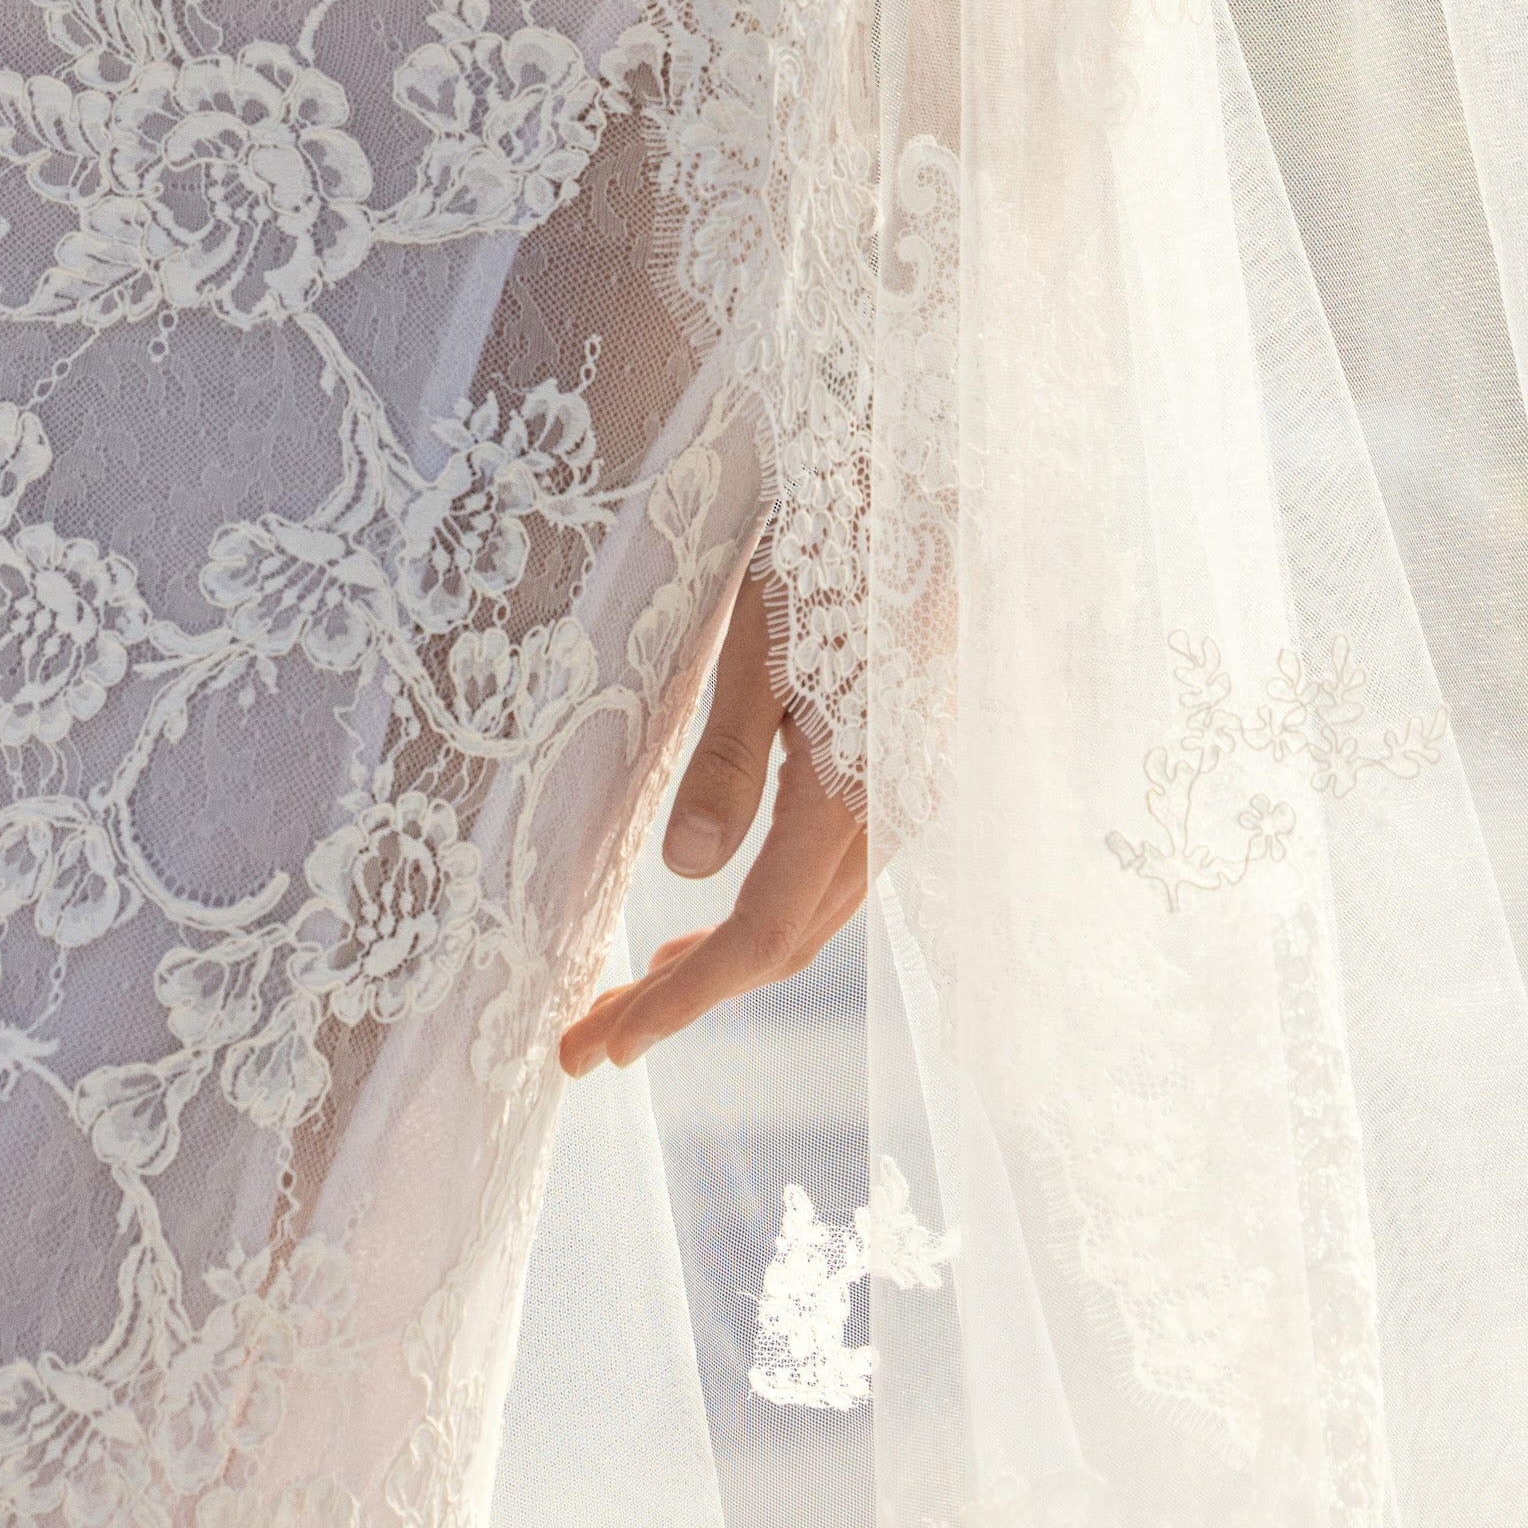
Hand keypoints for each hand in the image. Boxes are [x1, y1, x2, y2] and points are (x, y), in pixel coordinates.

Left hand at [559, 571, 867, 1076]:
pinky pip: (835, 871)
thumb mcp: (756, 643)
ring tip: (653, 978)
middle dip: (688, 996)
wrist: (927, 481)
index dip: (678, 1001)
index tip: (603, 1046)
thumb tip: (686, 877)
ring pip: (815, 913)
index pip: (758, 937)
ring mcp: (906, 794)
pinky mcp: (904, 767)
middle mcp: (892, 813)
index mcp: (852, 793)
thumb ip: (727, 762)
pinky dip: (774, 907)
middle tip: (599, 1035)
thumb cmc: (829, 543)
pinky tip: (731, 899)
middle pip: (786, 943)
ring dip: (732, 955)